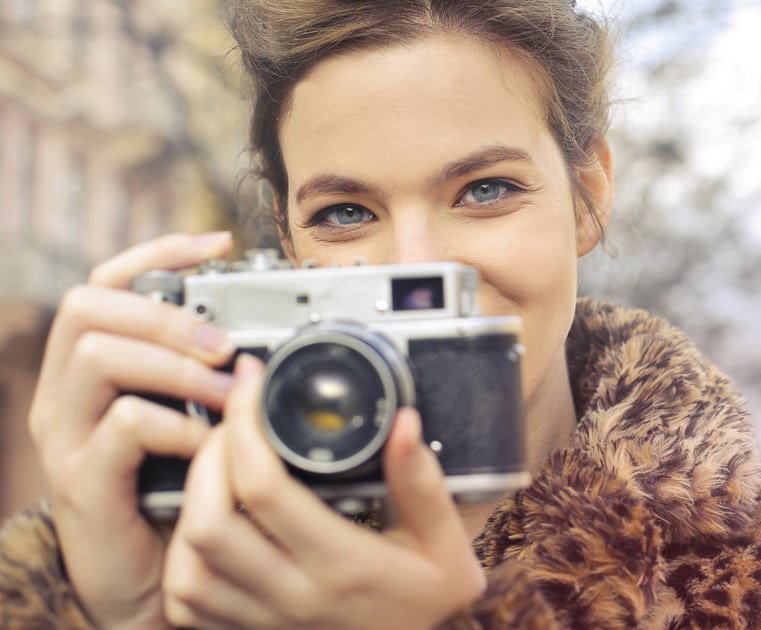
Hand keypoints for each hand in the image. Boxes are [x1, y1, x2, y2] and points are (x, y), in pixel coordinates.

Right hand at [28, 233, 236, 628]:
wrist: (144, 580)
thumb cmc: (171, 493)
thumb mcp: (186, 420)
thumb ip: (202, 375)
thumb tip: (256, 330)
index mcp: (89, 368)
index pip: (104, 282)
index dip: (157, 252)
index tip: (217, 243)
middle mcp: (65, 393)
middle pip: (90, 306)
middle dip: (166, 313)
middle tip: (225, 343)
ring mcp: (67, 436)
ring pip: (100, 357)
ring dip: (177, 366)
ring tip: (228, 392)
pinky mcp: (83, 481)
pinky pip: (122, 425)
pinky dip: (175, 425)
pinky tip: (206, 442)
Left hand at [162, 355, 485, 628]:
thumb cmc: (431, 601)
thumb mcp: (445, 541)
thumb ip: (422, 481)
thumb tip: (402, 422)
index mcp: (342, 564)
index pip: (265, 489)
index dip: (247, 426)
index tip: (254, 384)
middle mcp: (294, 596)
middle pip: (208, 521)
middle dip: (206, 456)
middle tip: (232, 420)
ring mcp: (265, 620)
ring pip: (187, 565)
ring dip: (190, 506)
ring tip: (216, 464)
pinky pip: (187, 600)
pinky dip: (184, 556)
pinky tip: (208, 521)